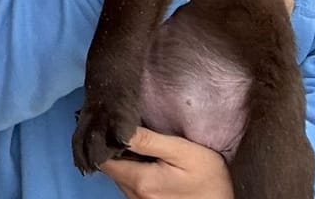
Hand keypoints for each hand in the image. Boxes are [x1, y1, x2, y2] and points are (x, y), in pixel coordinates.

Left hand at [99, 128, 233, 198]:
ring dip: (125, 161)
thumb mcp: (182, 151)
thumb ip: (149, 141)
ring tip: (140, 145)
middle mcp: (135, 197)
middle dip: (115, 149)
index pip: (104, 160)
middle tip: (128, 129)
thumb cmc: (209, 177)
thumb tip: (119, 129)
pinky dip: (134, 172)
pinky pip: (131, 186)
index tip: (111, 123)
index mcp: (141, 182)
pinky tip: (149, 162)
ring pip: (120, 178)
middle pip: (111, 169)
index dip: (104, 140)